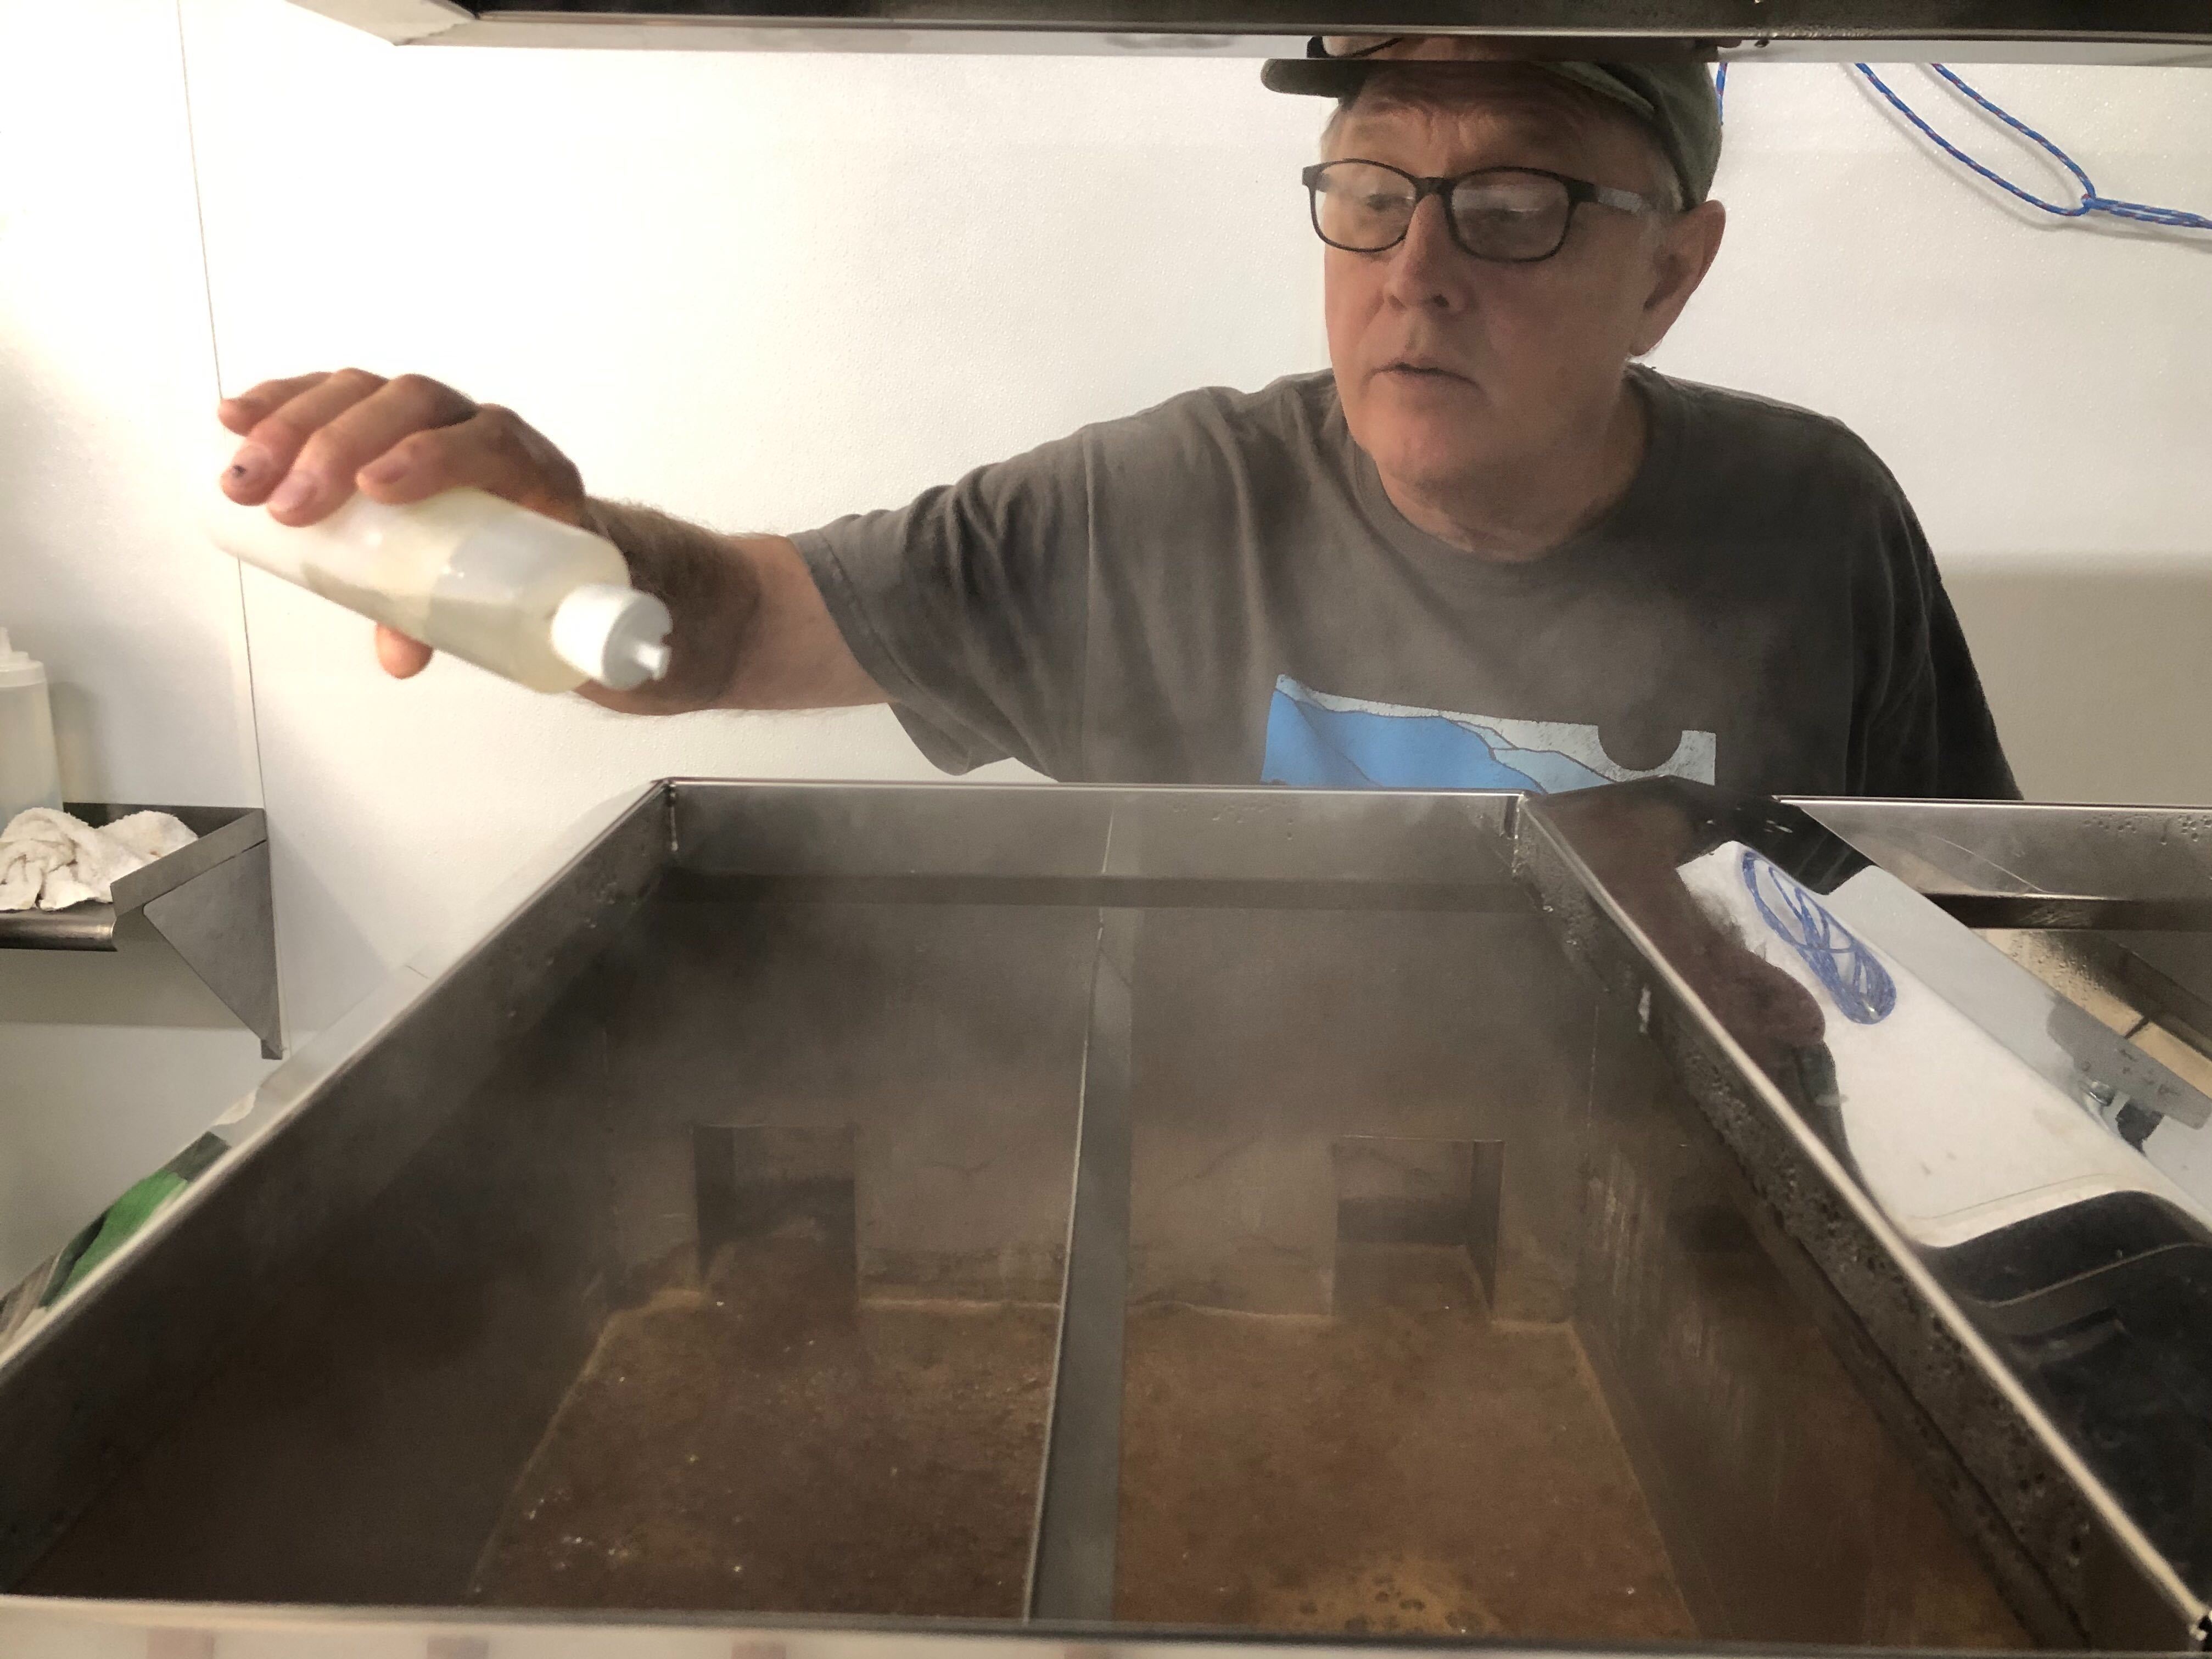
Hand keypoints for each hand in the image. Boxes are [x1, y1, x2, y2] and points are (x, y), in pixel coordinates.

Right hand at [217, 369, 586, 678]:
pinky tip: (234, 420)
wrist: (533, 536)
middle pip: (411, 404)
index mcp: (529, 470)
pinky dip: (280, 400)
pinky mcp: (380, 405)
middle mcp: (478, 424)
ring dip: (292, 425)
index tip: (374, 489)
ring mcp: (427, 408)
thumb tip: (398, 657)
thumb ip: (446, 620)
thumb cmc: (514, 567)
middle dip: (339, 447)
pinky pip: (330, 389)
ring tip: (244, 476)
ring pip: (362, 390)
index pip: (488, 441)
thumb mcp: (495, 597)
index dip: (432, 456)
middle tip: (288, 505)